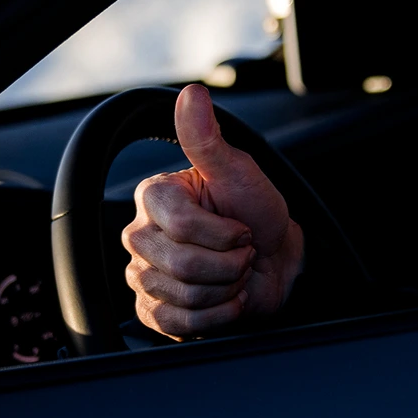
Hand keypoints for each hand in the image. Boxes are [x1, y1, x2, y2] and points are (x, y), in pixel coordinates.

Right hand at [120, 84, 302, 337]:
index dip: (225, 232)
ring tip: (233, 272)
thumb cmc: (257, 212)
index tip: (241, 225)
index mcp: (154, 198)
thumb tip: (192, 94)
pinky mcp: (153, 310)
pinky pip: (178, 324)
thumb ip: (208, 138)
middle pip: (182, 265)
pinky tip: (226, 299)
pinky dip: (216, 316)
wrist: (277, 258)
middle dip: (230, 262)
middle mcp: (140, 236)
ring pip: (184, 296)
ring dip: (227, 288)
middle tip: (241, 251)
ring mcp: (142, 275)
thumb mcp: (238, 171)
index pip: (181, 226)